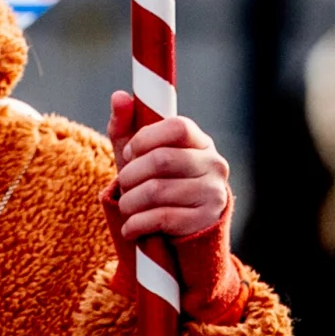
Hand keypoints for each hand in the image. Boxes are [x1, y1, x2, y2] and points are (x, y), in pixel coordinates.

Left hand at [104, 92, 241, 316]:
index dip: (146, 138)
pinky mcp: (205, 223)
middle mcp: (215, 165)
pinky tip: (131, 228)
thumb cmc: (157, 187)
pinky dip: (137, 224)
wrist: (179, 239)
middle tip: (123, 185)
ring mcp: (213, 194)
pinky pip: (162, 218)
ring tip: (125, 208)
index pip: (177, 126)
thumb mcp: (139, 157)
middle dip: (132, 174)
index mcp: (201, 143)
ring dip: (131, 202)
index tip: (130, 153)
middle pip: (162, 159)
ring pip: (159, 190)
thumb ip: (127, 126)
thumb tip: (119, 96)